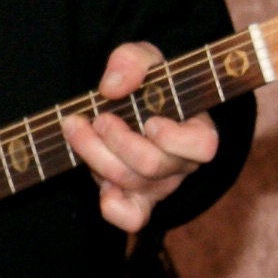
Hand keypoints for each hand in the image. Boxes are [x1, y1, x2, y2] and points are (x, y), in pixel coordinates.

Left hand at [61, 42, 218, 233]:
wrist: (130, 105)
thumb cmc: (148, 83)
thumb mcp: (145, 58)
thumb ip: (132, 62)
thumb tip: (112, 87)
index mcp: (196, 131)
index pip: (202, 147)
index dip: (174, 139)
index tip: (150, 121)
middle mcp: (181, 163)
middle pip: (152, 165)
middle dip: (118, 141)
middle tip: (97, 118)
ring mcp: (159, 185)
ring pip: (131, 182)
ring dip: (96, 155)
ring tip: (75, 127)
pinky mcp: (138, 199)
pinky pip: (131, 218)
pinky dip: (112, 206)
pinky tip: (97, 182)